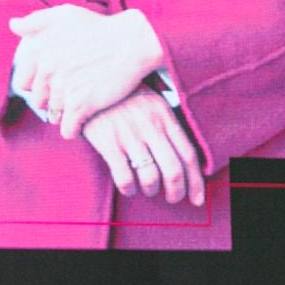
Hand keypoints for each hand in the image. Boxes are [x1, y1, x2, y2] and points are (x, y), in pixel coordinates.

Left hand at [9, 6, 164, 137]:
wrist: (132, 42)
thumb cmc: (99, 28)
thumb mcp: (65, 14)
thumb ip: (36, 21)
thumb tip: (14, 25)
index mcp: (39, 51)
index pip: (23, 82)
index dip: (38, 85)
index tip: (54, 83)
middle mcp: (47, 70)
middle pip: (39, 101)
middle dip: (53, 100)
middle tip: (72, 92)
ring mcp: (63, 89)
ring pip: (54, 115)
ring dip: (66, 113)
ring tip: (82, 101)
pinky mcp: (80, 105)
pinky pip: (68, 130)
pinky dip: (74, 129)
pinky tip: (84, 120)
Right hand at [80, 87, 204, 204]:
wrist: (88, 87)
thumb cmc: (122, 99)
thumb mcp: (151, 103)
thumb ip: (167, 125)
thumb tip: (183, 158)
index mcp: (164, 115)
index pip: (188, 154)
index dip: (195, 181)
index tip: (196, 196)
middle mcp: (150, 125)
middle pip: (174, 170)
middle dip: (176, 192)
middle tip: (173, 198)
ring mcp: (129, 134)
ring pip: (151, 177)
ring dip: (151, 190)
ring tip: (148, 189)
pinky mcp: (108, 142)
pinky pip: (125, 177)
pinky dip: (129, 189)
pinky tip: (129, 187)